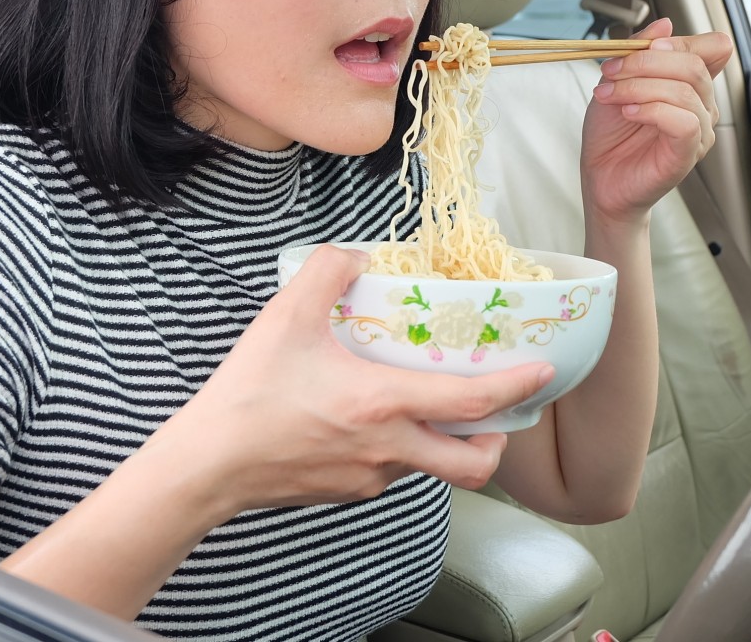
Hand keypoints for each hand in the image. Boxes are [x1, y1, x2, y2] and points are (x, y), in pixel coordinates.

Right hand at [143, 245, 553, 519]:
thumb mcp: (285, 317)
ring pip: (433, 468)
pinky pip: (397, 472)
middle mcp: (389, 449)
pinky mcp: (351, 492)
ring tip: (436, 407)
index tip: (543, 373)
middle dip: (499, 442)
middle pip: (473, 465)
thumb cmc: (247, 396)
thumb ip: (329, 272)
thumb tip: (360, 257)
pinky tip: (381, 422)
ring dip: (448, 442)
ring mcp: (371, 477)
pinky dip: (407, 450)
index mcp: (382, 405)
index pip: (471, 401)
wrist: (207, 466)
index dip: (516, 387)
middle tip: (499, 412)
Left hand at [581, 17, 733, 223]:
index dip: (676, 42)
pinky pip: (685, 121)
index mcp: (691, 84)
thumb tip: (664, 24)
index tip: (633, 51)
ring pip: (686, 90)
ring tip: (611, 96)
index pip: (711, 47)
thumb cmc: (611, 134)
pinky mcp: (689, 153)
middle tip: (610, 72)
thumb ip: (639, 51)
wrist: (601, 178)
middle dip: (645, 63)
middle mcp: (702, 105)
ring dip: (640, 86)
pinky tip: (629, 113)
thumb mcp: (617, 80)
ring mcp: (700, 130)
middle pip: (694, 64)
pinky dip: (652, 110)